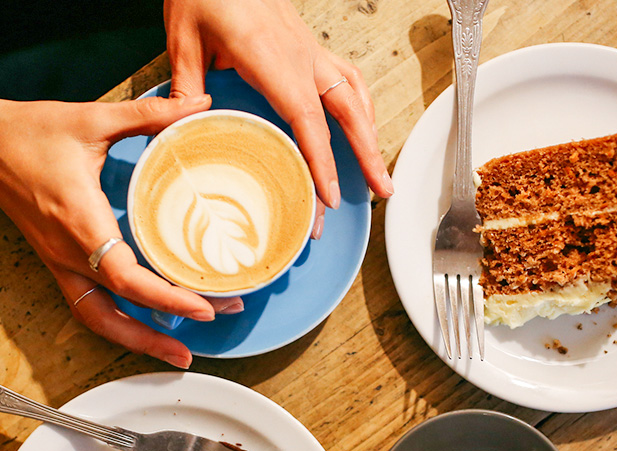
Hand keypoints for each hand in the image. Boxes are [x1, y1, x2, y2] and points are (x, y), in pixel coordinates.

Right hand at [0, 97, 245, 367]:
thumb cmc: (30, 132)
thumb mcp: (92, 118)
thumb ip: (151, 114)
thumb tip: (200, 104)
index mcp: (80, 222)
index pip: (126, 276)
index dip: (166, 297)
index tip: (205, 306)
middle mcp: (68, 252)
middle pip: (113, 314)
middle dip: (159, 335)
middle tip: (208, 334)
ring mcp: (60, 262)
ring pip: (96, 319)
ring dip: (137, 340)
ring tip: (179, 353)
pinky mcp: (58, 262)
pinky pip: (89, 305)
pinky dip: (120, 323)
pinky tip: (152, 326)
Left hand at [165, 0, 393, 240]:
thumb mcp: (183, 38)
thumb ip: (187, 87)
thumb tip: (188, 125)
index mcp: (272, 58)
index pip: (308, 121)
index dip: (321, 163)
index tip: (328, 197)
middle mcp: (302, 56)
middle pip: (349, 113)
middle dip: (368, 156)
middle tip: (383, 191)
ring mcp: (310, 50)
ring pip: (356, 97)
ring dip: (372, 135)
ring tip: (379, 169)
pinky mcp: (310, 46)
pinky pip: (349, 78)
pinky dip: (363, 108)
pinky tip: (365, 126)